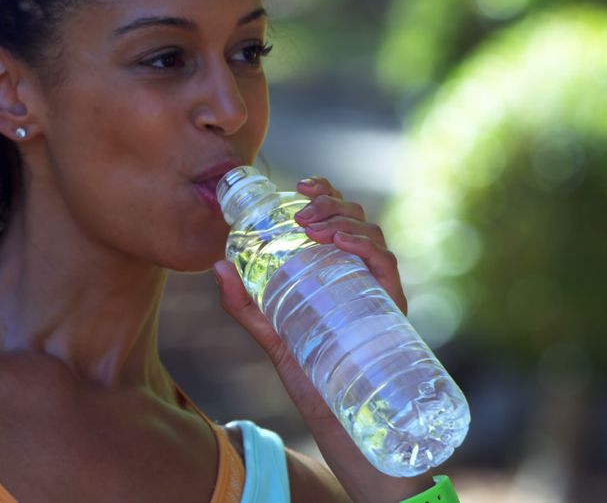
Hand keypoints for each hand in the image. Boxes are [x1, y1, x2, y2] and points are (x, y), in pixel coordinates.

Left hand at [212, 176, 430, 501]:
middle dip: (329, 202)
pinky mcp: (390, 311)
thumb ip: (246, 305)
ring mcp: (379, 292)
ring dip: (342, 219)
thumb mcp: (273, 334)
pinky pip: (386, 267)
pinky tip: (339, 241)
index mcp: (340, 273)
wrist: (343, 422)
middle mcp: (364, 277)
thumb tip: (216, 266)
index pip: (339, 220)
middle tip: (300, 207)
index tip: (297, 185)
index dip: (324, 194)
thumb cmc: (315, 375)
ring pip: (371, 236)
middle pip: (356, 220)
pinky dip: (364, 246)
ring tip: (311, 224)